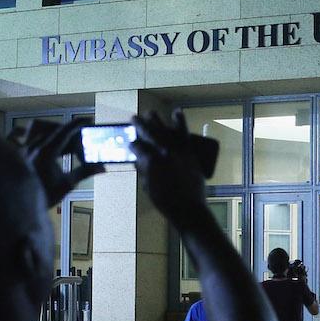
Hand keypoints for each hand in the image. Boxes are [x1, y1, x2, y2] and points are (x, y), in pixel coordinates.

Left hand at [14, 118, 104, 207]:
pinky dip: (48, 143)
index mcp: (46, 152)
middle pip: (55, 132)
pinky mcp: (22, 155)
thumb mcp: (68, 184)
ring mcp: (26, 150)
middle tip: (82, 133)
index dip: (77, 125)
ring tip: (70, 144)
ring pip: (45, 136)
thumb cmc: (44, 195)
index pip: (65, 132)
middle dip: (70, 132)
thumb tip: (103, 168)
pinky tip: (54, 151)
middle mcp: (34, 148)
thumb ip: (85, 172)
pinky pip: (36, 143)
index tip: (87, 121)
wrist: (22, 207)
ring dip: (58, 137)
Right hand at [130, 110, 208, 226]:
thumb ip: (144, 171)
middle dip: (140, 125)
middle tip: (133, 118)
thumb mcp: (148, 187)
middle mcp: (164, 153)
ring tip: (151, 112)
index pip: (138, 148)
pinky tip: (177, 112)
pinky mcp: (189, 152)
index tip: (130, 143)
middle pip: (149, 134)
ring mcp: (178, 151)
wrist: (188, 208)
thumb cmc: (165, 202)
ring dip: (157, 120)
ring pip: (166, 131)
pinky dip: (180, 122)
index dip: (132, 145)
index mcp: (151, 162)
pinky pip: (184, 134)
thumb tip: (139, 160)